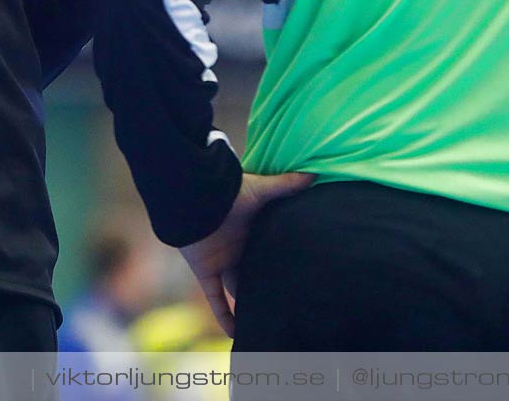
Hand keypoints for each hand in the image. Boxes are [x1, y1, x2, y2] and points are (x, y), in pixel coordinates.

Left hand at [180, 171, 316, 338]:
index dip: (279, 264)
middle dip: (264, 288)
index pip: (267, 251)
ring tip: (264, 326)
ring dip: (246, 306)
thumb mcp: (262, 190)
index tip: (297, 277)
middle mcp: (237, 249)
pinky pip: (215, 298)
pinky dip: (224, 315)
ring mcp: (221, 261)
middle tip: (285, 306)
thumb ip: (286, 185)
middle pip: (253, 274)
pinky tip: (235, 334)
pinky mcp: (206, 270)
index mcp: (251, 231)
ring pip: (236, 290)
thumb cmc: (228, 191)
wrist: (194, 197)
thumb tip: (314, 174)